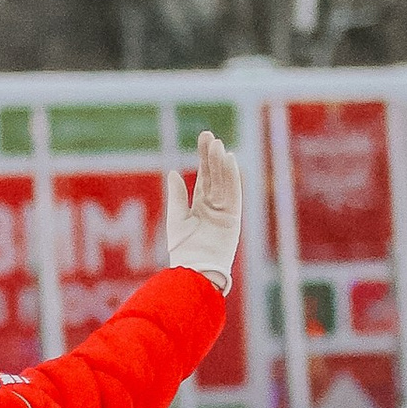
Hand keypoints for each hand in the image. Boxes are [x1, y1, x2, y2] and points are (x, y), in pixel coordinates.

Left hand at [165, 129, 241, 289]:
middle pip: (215, 177)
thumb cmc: (183, 251)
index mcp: (201, 207)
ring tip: (218, 146)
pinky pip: (233, 194)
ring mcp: (225, 212)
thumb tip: (173, 172)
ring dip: (222, 164)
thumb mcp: (177, 219)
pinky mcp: (233, 219)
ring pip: (224, 183)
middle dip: (213, 157)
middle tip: (210, 136)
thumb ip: (177, 196)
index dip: (204, 159)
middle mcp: (215, 207)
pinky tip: (230, 162)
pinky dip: (233, 178)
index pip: (204, 177)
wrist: (195, 271)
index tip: (205, 139)